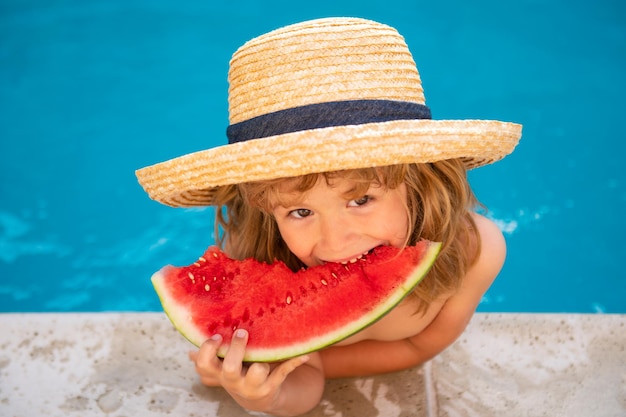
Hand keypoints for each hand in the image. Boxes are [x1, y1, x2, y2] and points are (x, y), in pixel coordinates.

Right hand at [189, 329, 311, 412]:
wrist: (263, 396)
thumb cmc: (241, 373)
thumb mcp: (226, 367)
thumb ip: (211, 357)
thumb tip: (188, 352)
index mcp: (220, 374)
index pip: (205, 365)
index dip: (208, 352)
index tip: (218, 336)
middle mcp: (235, 382)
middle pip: (230, 370)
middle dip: (236, 351)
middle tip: (243, 333)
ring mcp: (254, 386)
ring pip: (256, 374)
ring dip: (260, 364)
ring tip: (265, 352)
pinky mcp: (273, 387)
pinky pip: (283, 372)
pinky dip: (294, 362)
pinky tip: (303, 354)